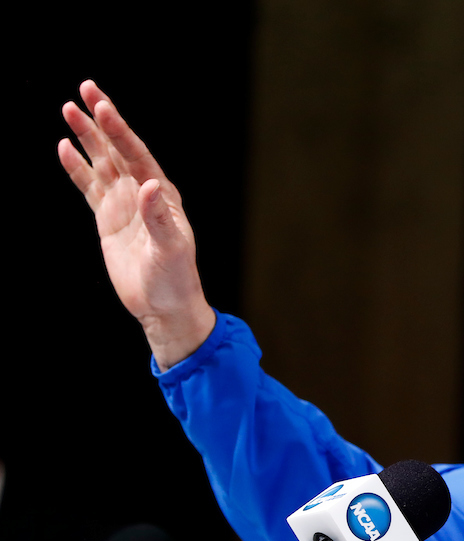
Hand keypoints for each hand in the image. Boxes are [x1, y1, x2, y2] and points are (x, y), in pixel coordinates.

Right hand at [58, 80, 214, 368]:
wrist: (164, 305)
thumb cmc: (175, 279)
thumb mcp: (171, 249)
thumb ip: (159, 218)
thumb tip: (150, 184)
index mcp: (163, 195)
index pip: (137, 155)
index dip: (120, 131)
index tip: (102, 107)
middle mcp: (144, 193)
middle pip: (119, 149)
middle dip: (102, 120)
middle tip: (85, 88)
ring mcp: (125, 204)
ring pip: (102, 163)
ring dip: (86, 137)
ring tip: (68, 108)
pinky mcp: (108, 219)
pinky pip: (89, 187)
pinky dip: (77, 168)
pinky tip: (64, 147)